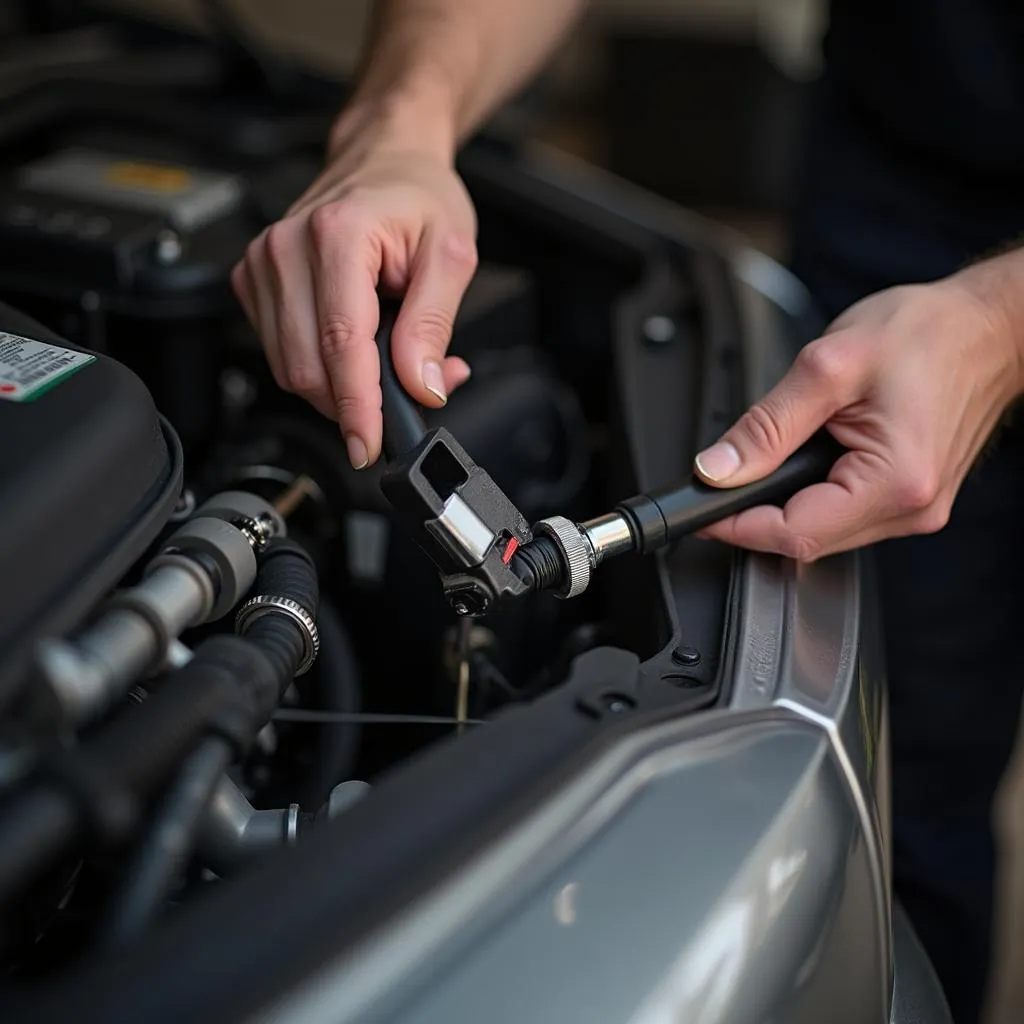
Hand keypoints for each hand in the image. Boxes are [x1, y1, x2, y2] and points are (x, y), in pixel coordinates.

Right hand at [231, 105, 475, 468]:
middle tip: (406, 392)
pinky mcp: (254, 282)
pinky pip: (282, 353)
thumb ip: (434, 325)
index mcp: (337, 235)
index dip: (356, 406)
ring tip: (387, 361)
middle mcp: (286, 248)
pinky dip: (321, 368)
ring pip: (290, 368)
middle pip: (306, 367)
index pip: (340, 344)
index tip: (368, 444)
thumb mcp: (452, 254)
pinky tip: (356, 348)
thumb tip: (421, 385)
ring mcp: (263, 265)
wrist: (385, 159)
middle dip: (355, 400)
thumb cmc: (417, 196)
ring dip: (339, 387)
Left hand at [693, 276, 1023, 560]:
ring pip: (822, 531)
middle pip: (806, 540)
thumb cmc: (928, 333)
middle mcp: (911, 508)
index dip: (736, 526)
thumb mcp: (828, 366)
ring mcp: (914, 509)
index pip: (794, 533)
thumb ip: (766, 425)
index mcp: (895, 481)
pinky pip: (844, 515)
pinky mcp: (911, 499)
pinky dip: (812, 494)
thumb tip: (719, 468)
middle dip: (756, 514)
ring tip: (776, 456)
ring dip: (785, 503)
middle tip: (724, 478)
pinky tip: (810, 459)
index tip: (700, 512)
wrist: (986, 326)